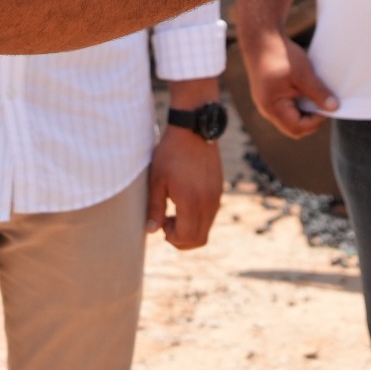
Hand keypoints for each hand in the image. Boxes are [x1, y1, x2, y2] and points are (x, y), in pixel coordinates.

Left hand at [147, 127, 222, 248]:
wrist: (193, 129)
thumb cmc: (170, 153)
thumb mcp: (157, 180)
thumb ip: (155, 207)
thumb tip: (151, 230)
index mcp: (191, 202)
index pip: (187, 238)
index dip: (172, 238)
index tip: (162, 223)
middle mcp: (208, 203)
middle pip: (200, 239)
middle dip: (182, 239)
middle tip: (166, 223)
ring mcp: (216, 197)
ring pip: (206, 228)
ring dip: (190, 229)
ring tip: (174, 212)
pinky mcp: (219, 190)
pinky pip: (210, 215)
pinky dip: (198, 218)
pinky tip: (184, 202)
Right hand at [240, 26, 338, 138]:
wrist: (261, 37)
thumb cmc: (280, 54)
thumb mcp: (303, 73)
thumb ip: (318, 93)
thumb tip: (334, 108)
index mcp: (272, 106)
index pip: (298, 128)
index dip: (315, 121)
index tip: (326, 105)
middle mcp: (267, 109)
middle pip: (293, 128)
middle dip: (311, 120)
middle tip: (322, 103)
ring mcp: (266, 104)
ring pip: (290, 119)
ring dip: (305, 112)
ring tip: (314, 96)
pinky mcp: (269, 97)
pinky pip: (286, 110)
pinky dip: (298, 105)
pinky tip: (304, 91)